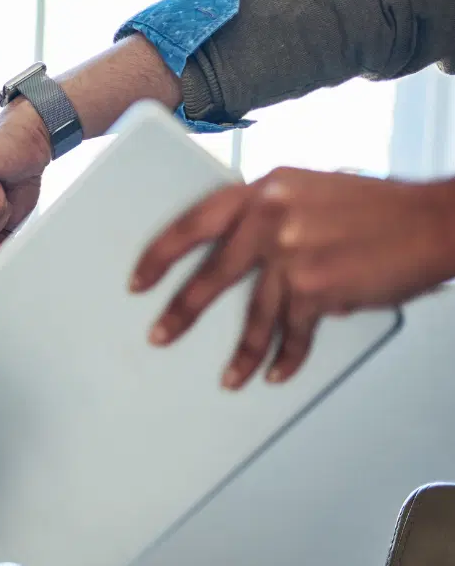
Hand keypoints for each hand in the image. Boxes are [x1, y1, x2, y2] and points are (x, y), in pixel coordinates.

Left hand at [132, 168, 454, 387]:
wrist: (437, 220)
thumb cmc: (382, 208)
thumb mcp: (312, 191)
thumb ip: (273, 214)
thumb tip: (239, 251)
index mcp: (265, 188)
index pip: (194, 221)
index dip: (161, 253)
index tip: (140, 278)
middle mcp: (272, 217)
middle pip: (211, 273)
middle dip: (181, 310)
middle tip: (159, 335)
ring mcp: (292, 254)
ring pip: (254, 314)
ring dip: (240, 352)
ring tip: (228, 377)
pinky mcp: (317, 288)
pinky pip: (292, 331)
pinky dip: (285, 356)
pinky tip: (275, 372)